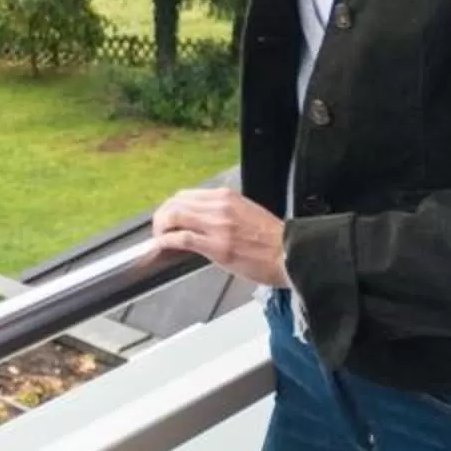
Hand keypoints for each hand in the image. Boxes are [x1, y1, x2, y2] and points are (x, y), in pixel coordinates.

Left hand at [151, 185, 288, 289]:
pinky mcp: (218, 247)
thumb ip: (222, 213)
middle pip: (175, 203)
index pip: (186, 195)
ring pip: (174, 216)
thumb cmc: (272, 240)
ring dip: (161, 228)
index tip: (168, 219)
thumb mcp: (245, 213)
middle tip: (159, 231)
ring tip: (160, 239)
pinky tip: (162, 246)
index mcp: (226, 197)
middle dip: (161, 217)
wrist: (290, 255)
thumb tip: (199, 221)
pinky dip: (166, 241)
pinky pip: (181, 239)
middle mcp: (220, 207)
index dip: (171, 207)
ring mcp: (218, 226)